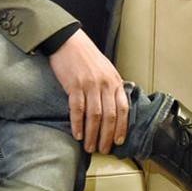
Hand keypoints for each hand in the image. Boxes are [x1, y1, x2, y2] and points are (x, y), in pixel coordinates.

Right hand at [48, 29, 128, 154]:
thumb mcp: (106, 70)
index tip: (119, 141)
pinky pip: (77, 109)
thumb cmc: (88, 57)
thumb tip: (116, 106)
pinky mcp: (74, 85)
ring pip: (94, 115)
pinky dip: (78, 124)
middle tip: (103, 149)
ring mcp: (89, 84)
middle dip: (107, 136)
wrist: (69, 41)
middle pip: (109, 116)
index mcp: (114, 81)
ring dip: (92, 134)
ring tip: (89, 147)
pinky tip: (77, 134)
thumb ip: (111, 87)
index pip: (123, 108)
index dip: (122, 127)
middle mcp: (104, 84)